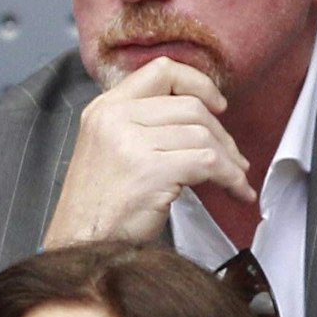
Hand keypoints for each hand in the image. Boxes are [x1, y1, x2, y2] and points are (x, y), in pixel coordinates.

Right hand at [42, 58, 253, 247]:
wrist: (80, 245)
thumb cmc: (98, 208)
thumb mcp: (108, 149)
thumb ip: (141, 125)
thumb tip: (198, 121)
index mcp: (105, 108)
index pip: (161, 71)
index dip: (197, 83)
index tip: (216, 105)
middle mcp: (115, 118)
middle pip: (190, 106)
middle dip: (222, 133)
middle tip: (233, 158)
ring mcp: (131, 143)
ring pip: (203, 134)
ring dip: (230, 159)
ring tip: (235, 178)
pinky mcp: (151, 170)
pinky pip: (208, 162)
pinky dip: (230, 177)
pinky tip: (236, 190)